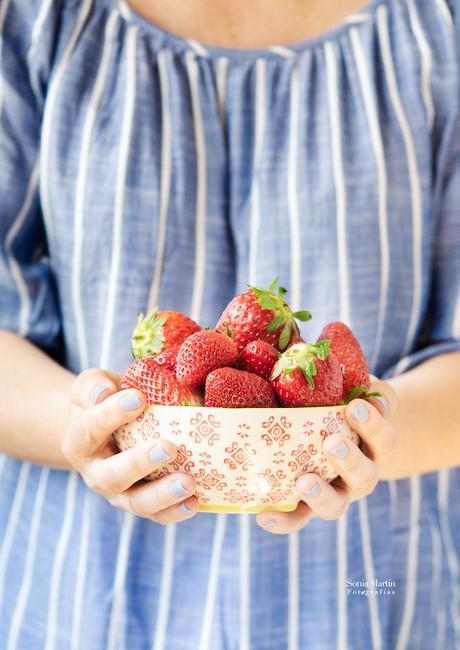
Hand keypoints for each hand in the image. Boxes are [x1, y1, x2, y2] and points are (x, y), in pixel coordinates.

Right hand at [61, 368, 198, 522]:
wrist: (108, 428)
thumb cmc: (105, 399)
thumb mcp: (93, 385)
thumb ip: (94, 386)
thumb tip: (105, 392)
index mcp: (79, 441)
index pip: (90, 429)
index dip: (112, 414)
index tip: (138, 398)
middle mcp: (95, 473)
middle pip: (113, 475)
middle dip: (141, 463)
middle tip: (169, 447)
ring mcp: (119, 493)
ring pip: (137, 502)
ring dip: (163, 494)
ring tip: (189, 482)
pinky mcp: (142, 503)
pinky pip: (158, 514)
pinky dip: (176, 511)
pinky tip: (196, 502)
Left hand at [256, 376, 396, 533]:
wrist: (340, 439)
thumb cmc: (346, 408)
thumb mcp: (359, 393)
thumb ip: (364, 387)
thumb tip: (351, 377)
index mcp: (376, 445)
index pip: (383, 437)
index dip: (373, 425)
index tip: (355, 407)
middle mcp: (361, 475)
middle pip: (364, 477)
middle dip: (349, 461)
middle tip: (332, 443)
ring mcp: (336, 494)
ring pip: (336, 505)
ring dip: (321, 496)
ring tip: (304, 482)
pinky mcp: (309, 507)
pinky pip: (298, 519)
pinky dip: (283, 521)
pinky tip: (262, 515)